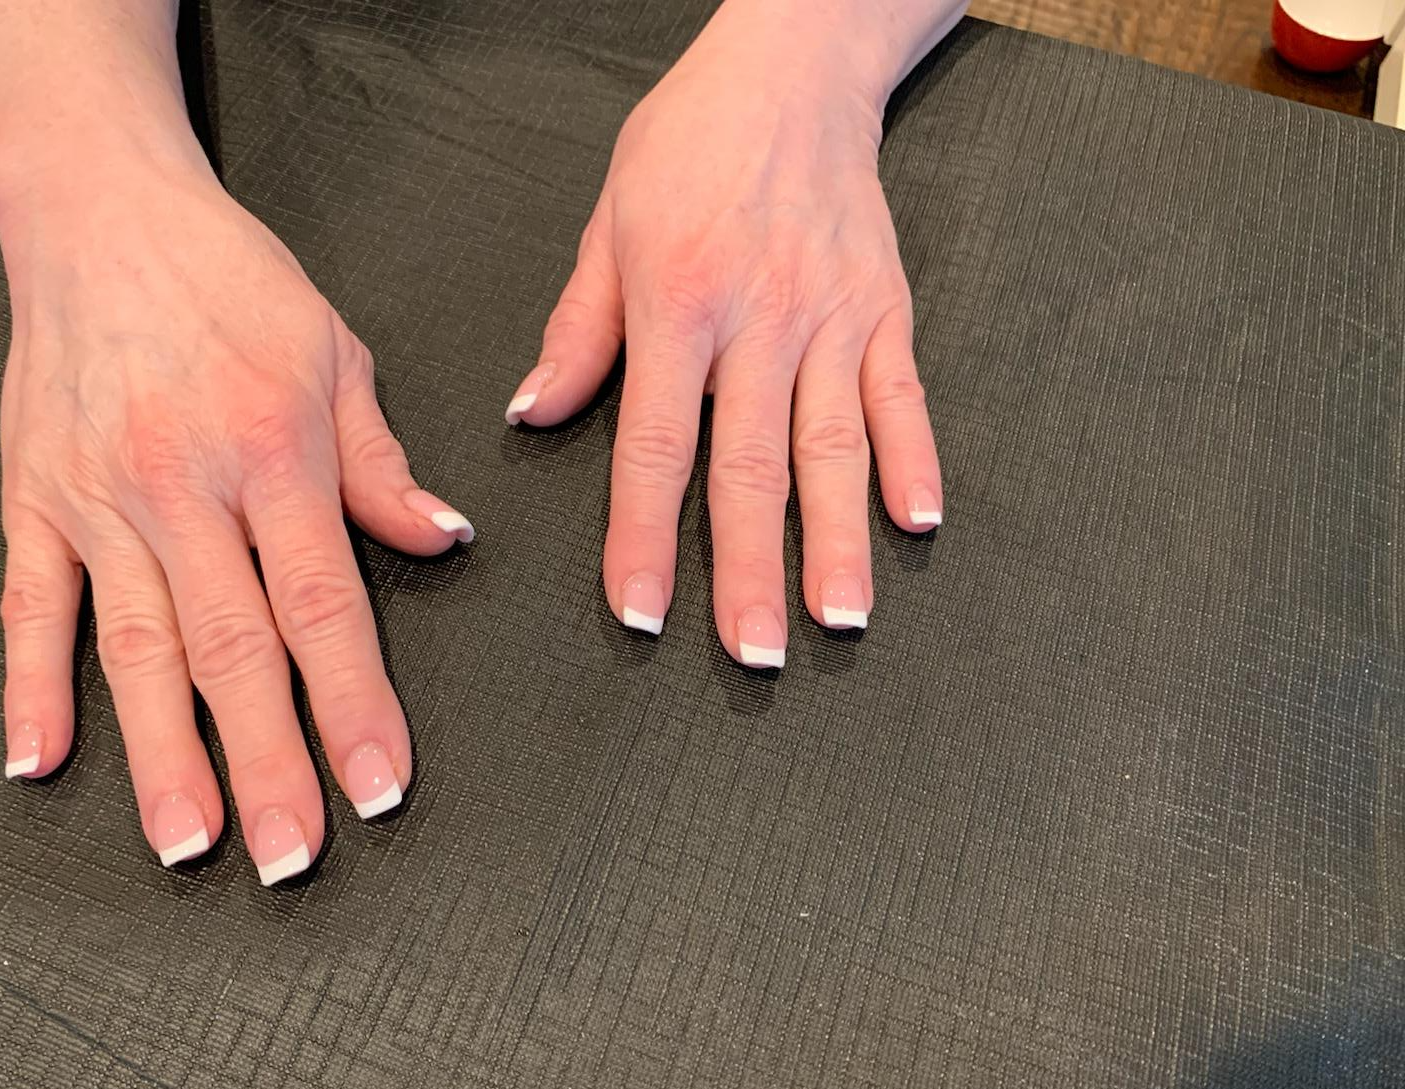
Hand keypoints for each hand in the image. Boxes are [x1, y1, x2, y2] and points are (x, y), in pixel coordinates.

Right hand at [0, 157, 470, 882]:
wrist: (104, 212)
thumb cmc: (229, 280)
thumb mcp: (337, 355)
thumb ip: (381, 466)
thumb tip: (441, 541)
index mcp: (276, 454)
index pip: (324, 605)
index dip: (354, 703)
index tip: (380, 782)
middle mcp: (186, 487)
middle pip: (233, 651)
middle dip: (268, 763)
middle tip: (289, 856)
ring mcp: (101, 499)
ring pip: (135, 649)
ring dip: (163, 756)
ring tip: (188, 842)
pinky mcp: (34, 497)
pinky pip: (31, 605)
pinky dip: (29, 686)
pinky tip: (39, 761)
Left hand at [505, 0, 942, 666]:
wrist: (792, 68)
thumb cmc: (690, 143)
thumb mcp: (609, 224)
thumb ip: (579, 329)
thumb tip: (533, 414)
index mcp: (678, 305)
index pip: (656, 446)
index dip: (646, 537)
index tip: (642, 612)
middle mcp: (759, 321)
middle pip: (754, 468)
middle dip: (750, 571)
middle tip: (753, 656)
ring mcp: (831, 318)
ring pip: (835, 448)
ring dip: (839, 540)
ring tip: (840, 618)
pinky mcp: (886, 308)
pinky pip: (903, 396)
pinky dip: (915, 460)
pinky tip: (919, 522)